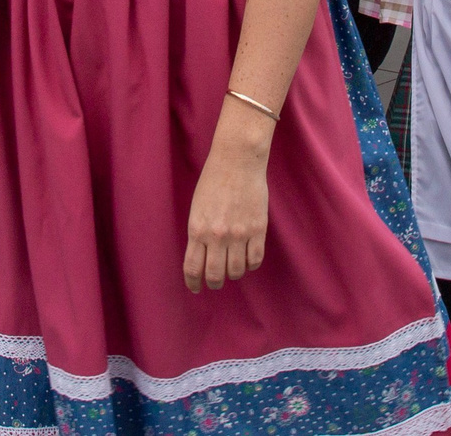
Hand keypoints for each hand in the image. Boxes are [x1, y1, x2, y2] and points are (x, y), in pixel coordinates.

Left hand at [184, 113, 272, 291]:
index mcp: (197, 229)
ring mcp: (239, 234)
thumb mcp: (197, 208)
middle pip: (215, 274)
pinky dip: (251, 264)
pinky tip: (248, 260)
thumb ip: (199, 233)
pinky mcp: (258, 229)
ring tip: (233, 269)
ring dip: (233, 274)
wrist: (237, 161)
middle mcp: (217, 236)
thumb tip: (202, 257)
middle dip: (214, 283)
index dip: (194, 283)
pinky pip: (255, 259)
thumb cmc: (213, 180)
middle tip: (215, 283)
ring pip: (236, 270)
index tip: (196, 288)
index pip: (193, 268)